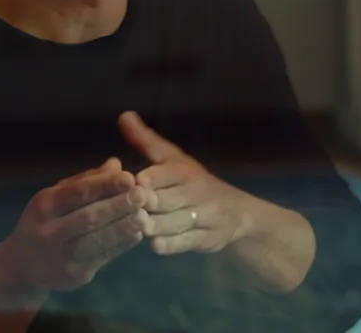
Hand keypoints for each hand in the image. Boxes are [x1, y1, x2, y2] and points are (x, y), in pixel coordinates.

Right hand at [0, 157, 152, 292]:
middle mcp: (49, 231)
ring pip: (96, 240)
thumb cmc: (47, 222)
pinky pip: (102, 258)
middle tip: (143, 195)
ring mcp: (60, 256)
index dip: (105, 185)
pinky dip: (121, 245)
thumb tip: (116, 164)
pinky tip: (136, 234)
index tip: (129, 177)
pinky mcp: (74, 275)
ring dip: (123, 227)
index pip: (77, 193)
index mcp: (44, 205)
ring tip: (144, 215)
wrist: (22, 267)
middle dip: (118, 205)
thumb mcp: (57, 197)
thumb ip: (86, 181)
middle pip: (88, 217)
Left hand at [118, 111, 254, 255]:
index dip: (150, 179)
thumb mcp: (173, 159)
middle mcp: (198, 192)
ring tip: (137, 226)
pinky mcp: (207, 239)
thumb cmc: (194, 183)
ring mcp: (205, 217)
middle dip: (148, 204)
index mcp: (186, 171)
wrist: (237, 214)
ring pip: (177, 222)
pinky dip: (171, 244)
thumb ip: (146, 141)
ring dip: (156, 225)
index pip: (167, 173)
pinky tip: (155, 244)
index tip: (134, 182)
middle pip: (169, 199)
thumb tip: (123, 115)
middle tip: (128, 207)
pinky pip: (187, 242)